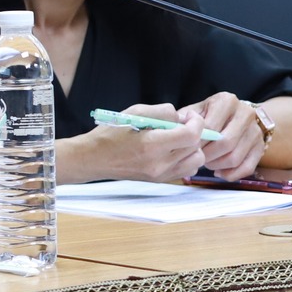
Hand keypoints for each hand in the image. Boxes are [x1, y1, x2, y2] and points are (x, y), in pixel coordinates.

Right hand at [82, 102, 208, 182]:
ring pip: (197, 160)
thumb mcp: (134, 112)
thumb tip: (181, 117)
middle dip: (194, 132)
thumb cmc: (110, 133)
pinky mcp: (161, 180)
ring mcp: (161, 174)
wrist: (94, 158)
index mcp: (152, 145)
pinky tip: (174, 150)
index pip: (191, 135)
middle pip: (196, 147)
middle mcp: (159, 163)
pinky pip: (188, 169)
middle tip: (180, 124)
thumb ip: (162, 111)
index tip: (188, 116)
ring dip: (193, 147)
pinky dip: (187, 158)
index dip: (196, 122)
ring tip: (178, 138)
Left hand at [185, 92, 266, 180]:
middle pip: (225, 143)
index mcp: (227, 101)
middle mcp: (245, 113)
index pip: (210, 126)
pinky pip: (247, 168)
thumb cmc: (210, 114)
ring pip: (234, 158)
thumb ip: (184, 118)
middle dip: (206, 155)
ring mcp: (256, 131)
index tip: (187, 148)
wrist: (237, 115)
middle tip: (196, 158)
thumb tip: (174, 129)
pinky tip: (218, 172)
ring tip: (206, 162)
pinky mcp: (261, 147)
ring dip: (216, 165)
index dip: (196, 141)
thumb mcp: (196, 110)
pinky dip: (230, 174)